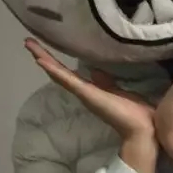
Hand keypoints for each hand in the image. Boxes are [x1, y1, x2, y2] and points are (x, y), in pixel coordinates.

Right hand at [26, 39, 157, 172]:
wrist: (143, 129)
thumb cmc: (136, 112)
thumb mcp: (118, 91)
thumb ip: (106, 83)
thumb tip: (96, 72)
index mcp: (91, 90)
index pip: (68, 73)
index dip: (55, 61)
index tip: (43, 49)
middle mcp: (84, 92)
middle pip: (59, 72)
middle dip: (43, 57)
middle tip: (28, 43)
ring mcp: (84, 94)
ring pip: (59, 74)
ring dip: (44, 59)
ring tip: (30, 45)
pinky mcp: (88, 94)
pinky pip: (68, 80)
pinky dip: (55, 70)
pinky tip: (43, 61)